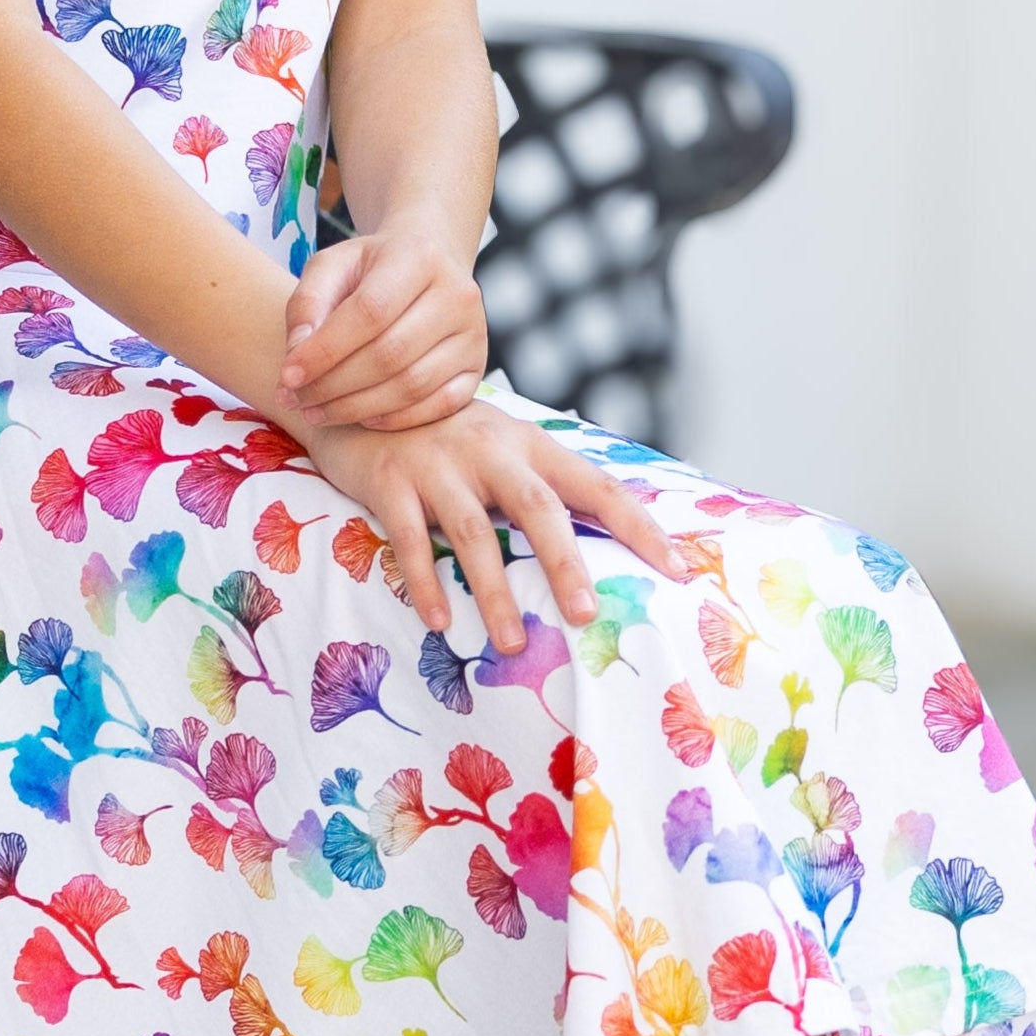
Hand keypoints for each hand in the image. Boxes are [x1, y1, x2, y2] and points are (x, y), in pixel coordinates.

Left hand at [279, 227, 488, 432]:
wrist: (425, 268)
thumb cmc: (370, 269)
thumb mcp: (331, 266)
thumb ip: (307, 304)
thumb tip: (297, 356)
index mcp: (418, 257)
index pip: (369, 311)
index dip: (325, 350)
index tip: (287, 376)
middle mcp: (457, 293)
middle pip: (390, 354)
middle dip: (334, 385)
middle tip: (296, 400)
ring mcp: (473, 333)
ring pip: (412, 386)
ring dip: (357, 408)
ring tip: (317, 411)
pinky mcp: (477, 366)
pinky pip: (439, 406)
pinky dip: (396, 419)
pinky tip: (361, 418)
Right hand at [295, 400, 690, 653]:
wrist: (359, 392)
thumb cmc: (445, 437)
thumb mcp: (501, 445)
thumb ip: (539, 485)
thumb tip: (602, 547)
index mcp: (530, 445)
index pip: (596, 486)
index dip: (639, 527)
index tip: (677, 570)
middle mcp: (490, 450)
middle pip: (538, 509)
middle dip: (564, 563)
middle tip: (585, 614)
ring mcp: (438, 464)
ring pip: (474, 533)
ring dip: (493, 591)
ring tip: (510, 643)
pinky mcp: (391, 481)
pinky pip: (411, 540)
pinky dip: (425, 583)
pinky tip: (440, 622)